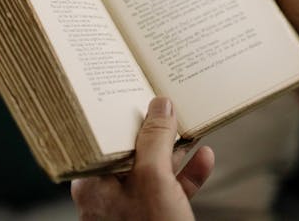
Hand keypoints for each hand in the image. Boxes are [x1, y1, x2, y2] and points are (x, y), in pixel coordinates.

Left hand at [70, 97, 213, 220]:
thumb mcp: (155, 179)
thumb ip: (156, 139)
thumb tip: (159, 105)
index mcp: (93, 185)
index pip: (102, 137)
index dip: (119, 114)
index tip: (134, 89)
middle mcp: (107, 197)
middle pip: (130, 150)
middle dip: (154, 129)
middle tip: (167, 103)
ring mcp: (131, 212)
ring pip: (153, 169)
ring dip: (175, 149)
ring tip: (190, 126)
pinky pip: (169, 191)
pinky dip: (187, 174)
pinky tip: (204, 158)